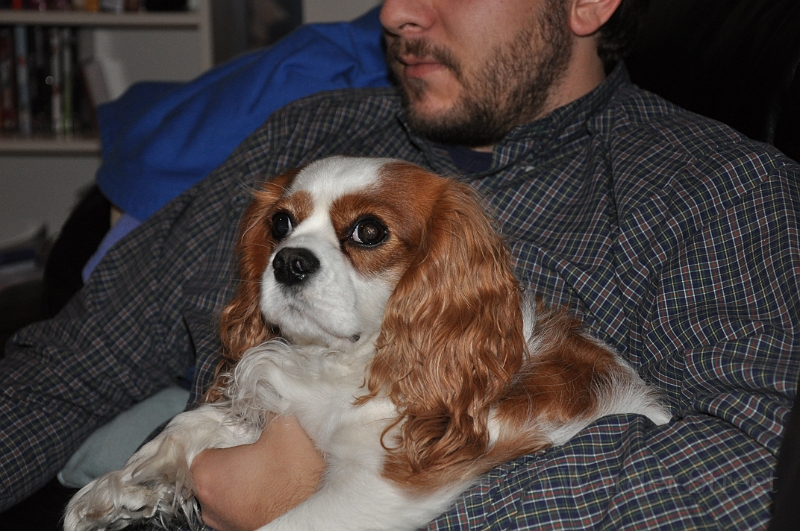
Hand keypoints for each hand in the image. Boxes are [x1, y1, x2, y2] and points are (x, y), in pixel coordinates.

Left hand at [191, 416, 324, 530]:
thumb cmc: (296, 478)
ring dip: (241, 475)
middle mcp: (208, 503)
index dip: (215, 429)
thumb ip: (268, 404)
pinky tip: (273, 483)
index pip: (195, 442)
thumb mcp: (285, 426)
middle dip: (230, 452)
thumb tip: (267, 391)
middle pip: (209, 466)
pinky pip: (237, 504)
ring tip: (268, 464)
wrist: (321, 520)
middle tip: (256, 442)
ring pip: (224, 487)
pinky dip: (250, 493)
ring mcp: (223, 522)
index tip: (235, 425)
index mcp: (208, 473)